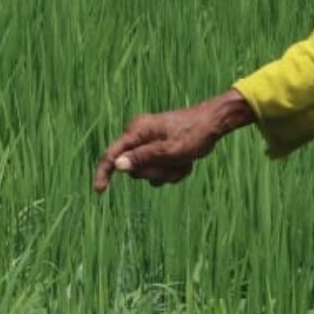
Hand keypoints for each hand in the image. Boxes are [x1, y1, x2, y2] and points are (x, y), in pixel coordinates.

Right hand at [92, 90, 257, 192]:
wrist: (213, 123)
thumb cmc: (194, 134)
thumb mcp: (169, 150)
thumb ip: (143, 158)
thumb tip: (118, 165)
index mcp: (137, 131)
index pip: (112, 154)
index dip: (104, 172)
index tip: (99, 190)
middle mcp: (139, 136)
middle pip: (134, 169)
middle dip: (154, 172)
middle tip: (174, 162)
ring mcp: (149, 143)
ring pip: (148, 173)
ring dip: (167, 172)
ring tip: (183, 160)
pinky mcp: (159, 150)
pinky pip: (160, 171)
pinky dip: (173, 170)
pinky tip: (186, 161)